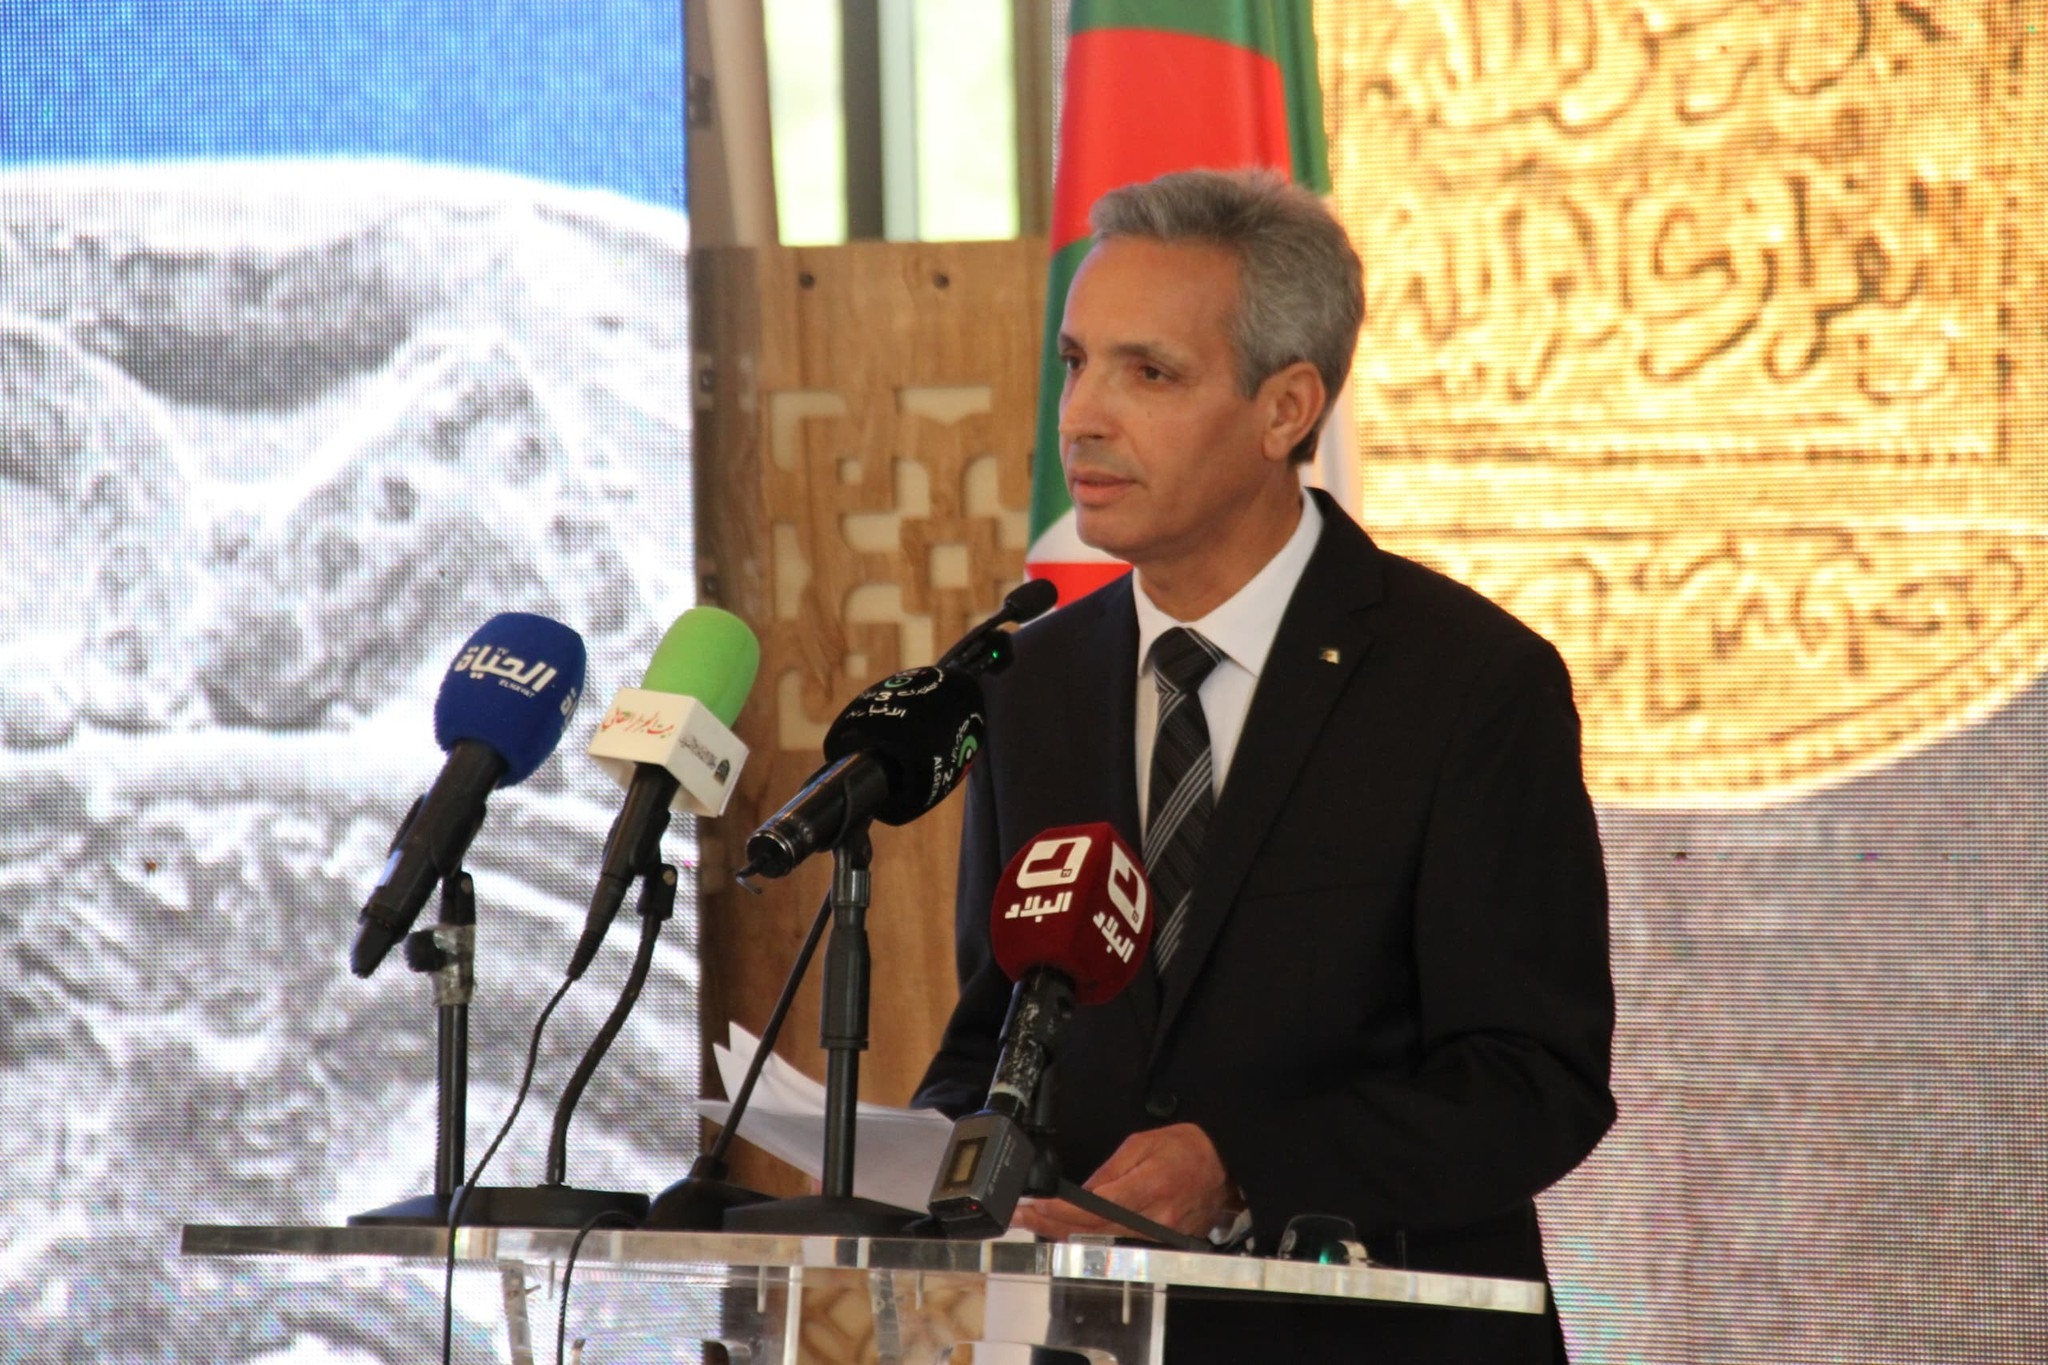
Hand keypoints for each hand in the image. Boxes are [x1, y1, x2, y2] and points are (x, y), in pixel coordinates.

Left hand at [1012, 1123, 1242, 1241]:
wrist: (1223, 1169)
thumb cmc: (1187, 1150)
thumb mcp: (1142, 1144)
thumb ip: (1109, 1171)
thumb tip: (1080, 1192)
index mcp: (1149, 1187)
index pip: (1095, 1208)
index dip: (1060, 1211)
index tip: (1034, 1206)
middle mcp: (1153, 1218)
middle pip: (1092, 1232)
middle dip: (1051, 1225)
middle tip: (1021, 1217)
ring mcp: (1157, 1236)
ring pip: (1101, 1244)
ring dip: (1064, 1234)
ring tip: (1033, 1223)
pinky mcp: (1159, 1244)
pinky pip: (1117, 1246)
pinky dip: (1088, 1240)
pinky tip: (1065, 1231)